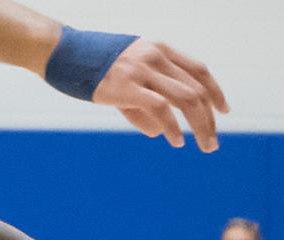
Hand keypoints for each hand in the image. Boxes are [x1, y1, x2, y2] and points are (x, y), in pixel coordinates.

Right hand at [94, 40, 229, 152]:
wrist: (59, 50)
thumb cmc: (92, 65)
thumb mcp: (127, 76)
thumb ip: (145, 103)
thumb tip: (160, 133)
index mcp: (159, 50)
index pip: (199, 70)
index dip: (215, 91)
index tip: (224, 111)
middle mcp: (155, 56)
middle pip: (197, 89)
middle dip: (210, 119)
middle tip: (212, 143)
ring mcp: (141, 70)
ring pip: (187, 99)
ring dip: (201, 126)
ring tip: (205, 146)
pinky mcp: (126, 86)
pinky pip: (162, 108)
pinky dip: (174, 128)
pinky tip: (177, 141)